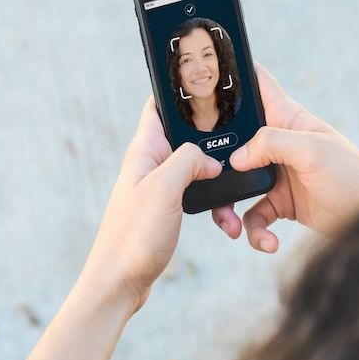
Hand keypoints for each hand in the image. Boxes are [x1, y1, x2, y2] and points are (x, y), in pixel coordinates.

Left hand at [82, 95, 221, 315]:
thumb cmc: (133, 236)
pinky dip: (213, 204)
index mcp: (144, 151)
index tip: (205, 78)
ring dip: (217, 178)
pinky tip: (224, 218)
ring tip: (234, 191)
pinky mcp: (166, 210)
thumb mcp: (164, 188)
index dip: (178, 89)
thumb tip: (210, 159)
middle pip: (185, 136)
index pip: (159, 106)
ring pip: (196, 169)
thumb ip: (188, 160)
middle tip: (239, 134)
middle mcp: (150, 165)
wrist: (119, 282)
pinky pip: (196, 196)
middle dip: (212, 135)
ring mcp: (158, 188)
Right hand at [212, 63, 358, 251]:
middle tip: (204, 177)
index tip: (205, 75)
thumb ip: (272, 144)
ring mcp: (276, 174)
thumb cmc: (354, 176)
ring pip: (236, 185)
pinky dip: (255, 231)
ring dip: (228, 209)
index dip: (234, 75)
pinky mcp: (280, 203)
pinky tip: (268, 242)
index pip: (257, 85)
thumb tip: (236, 158)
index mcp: (287, 119)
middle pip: (233, 142)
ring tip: (232, 227)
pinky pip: (254, 216)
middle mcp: (277, 144)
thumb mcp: (313, 151)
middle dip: (215, 161)